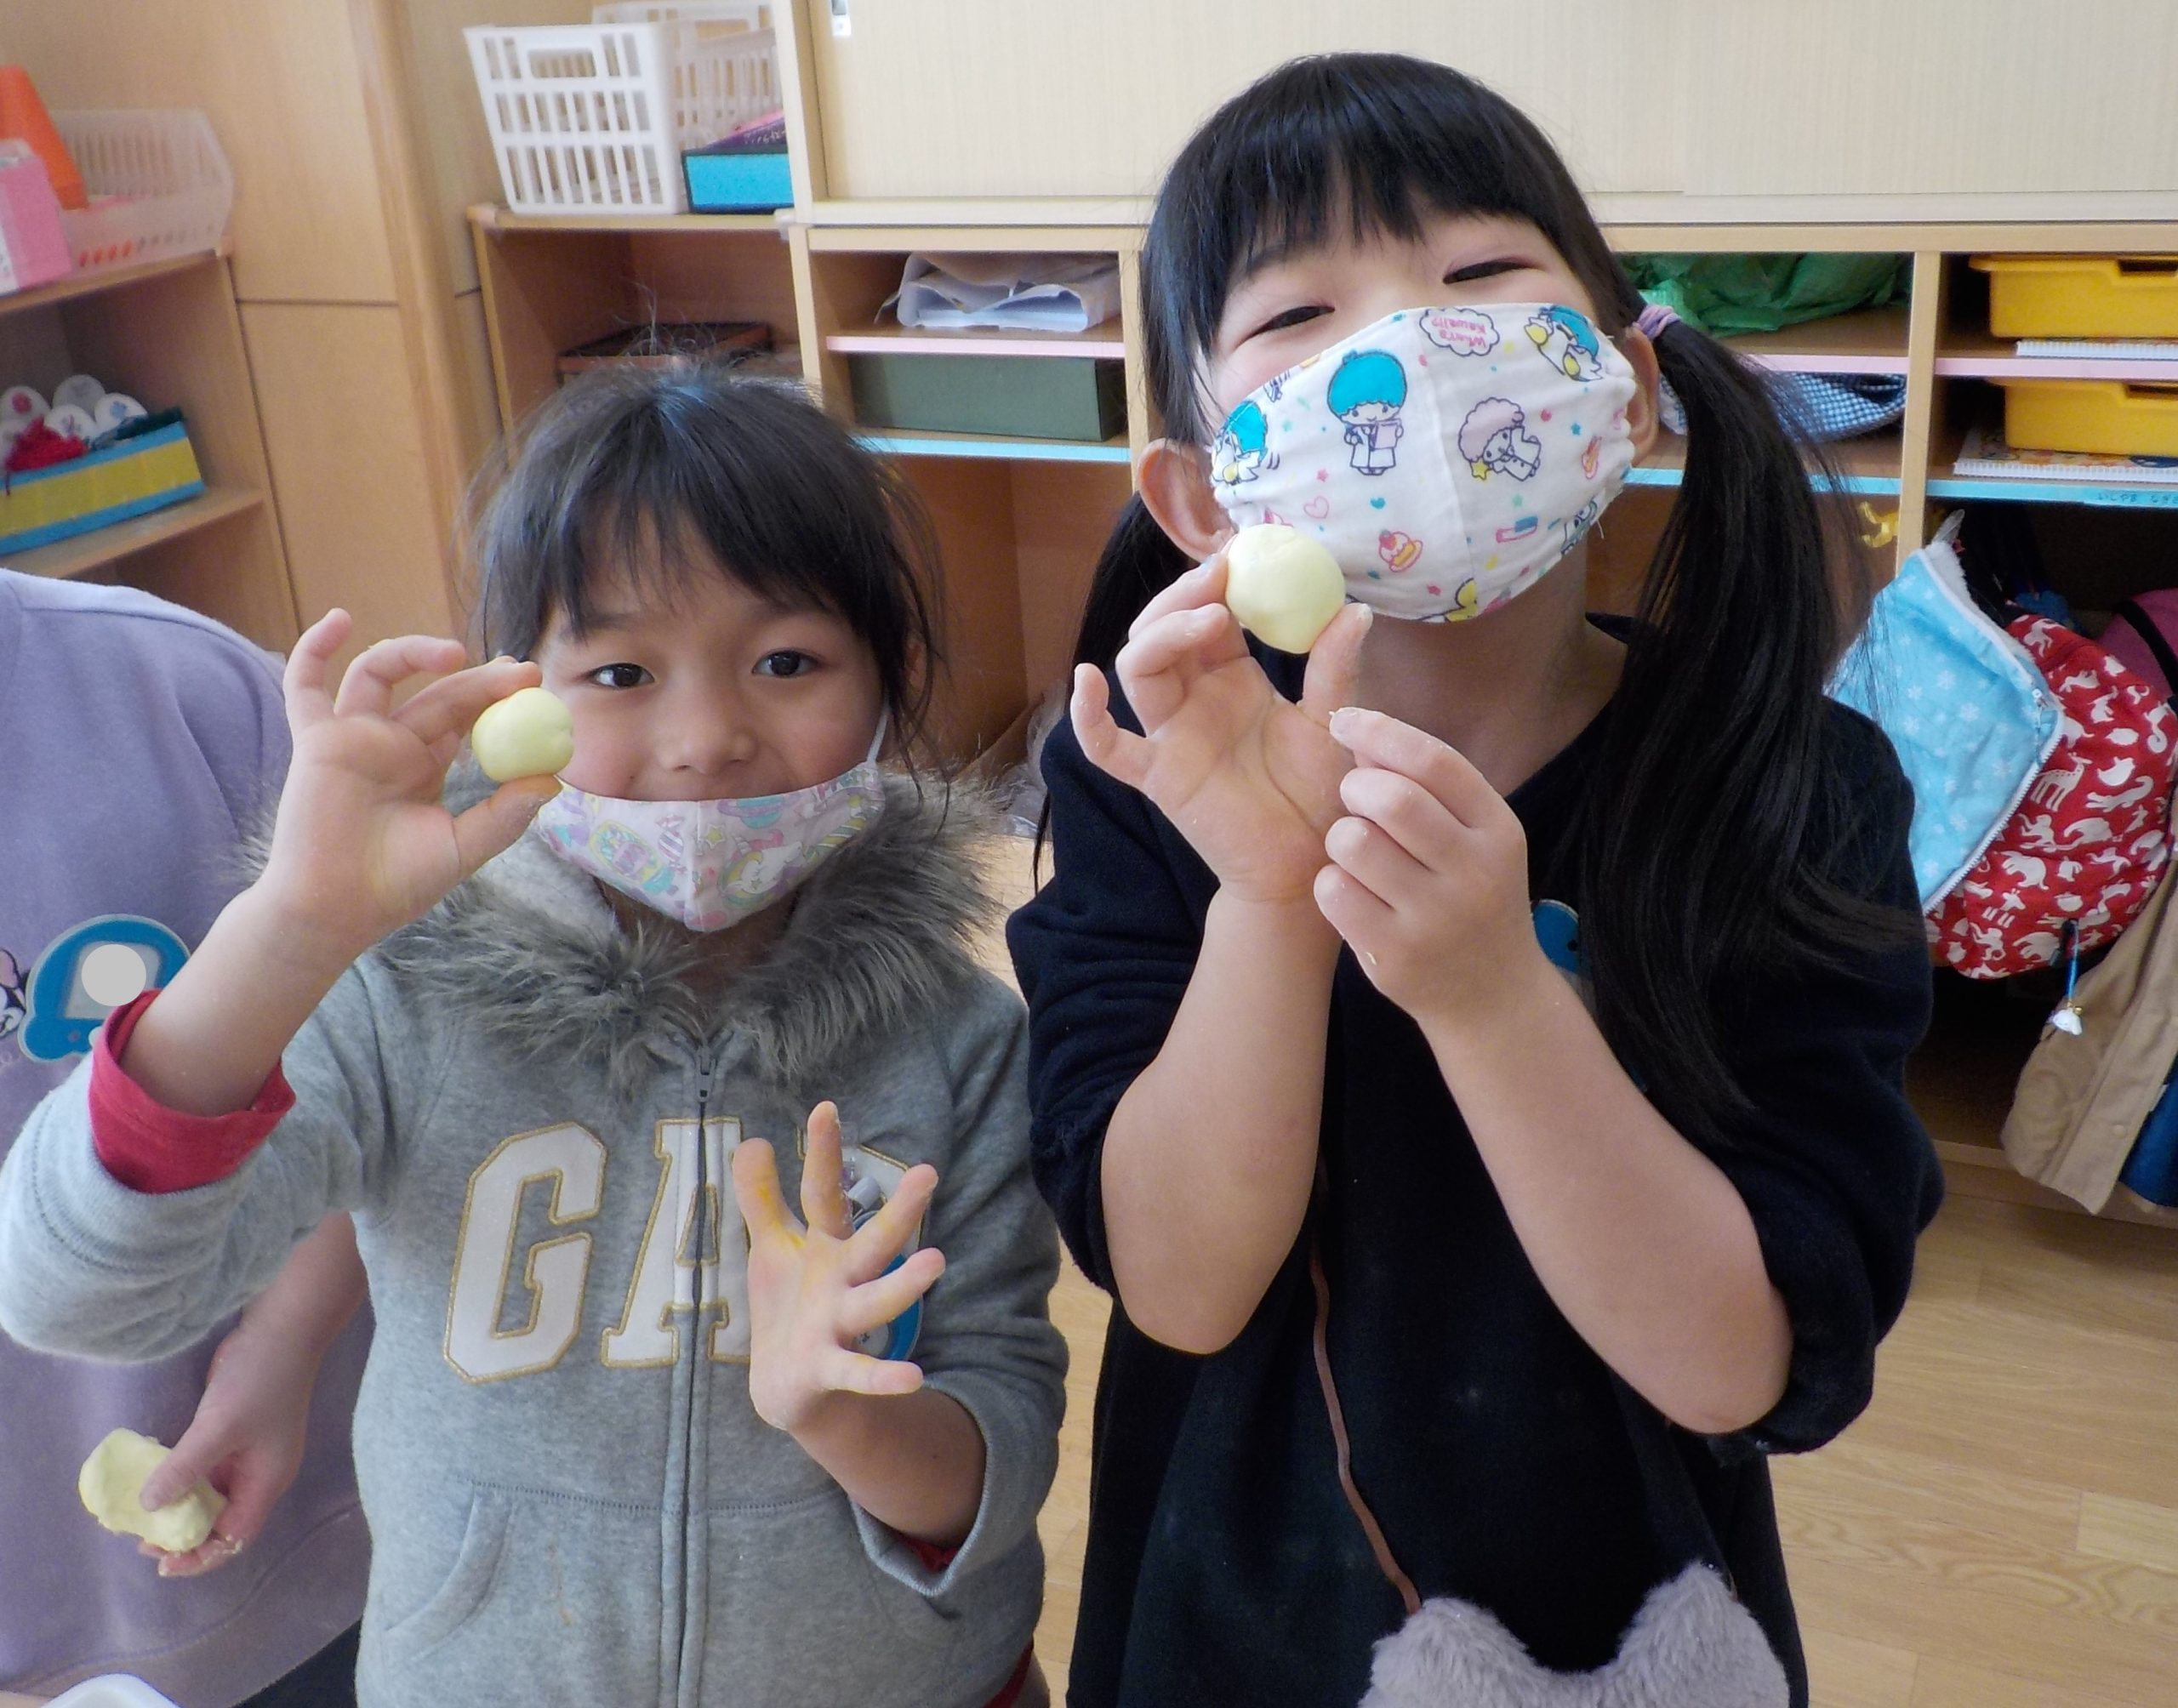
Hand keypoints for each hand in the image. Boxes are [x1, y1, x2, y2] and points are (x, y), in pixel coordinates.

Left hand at [135, 1318, 324, 1577]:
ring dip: (180, 1508)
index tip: (161, 1560)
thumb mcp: (218, 1427)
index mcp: (267, 1482)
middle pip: (222, 1522)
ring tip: (143, 1515)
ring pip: (212, 1497)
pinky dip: (182, 1481)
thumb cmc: (259, 1381)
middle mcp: (259, 1475)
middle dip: (185, 1536)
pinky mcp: (234, 1434)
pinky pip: (206, 1471)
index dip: (199, 1555)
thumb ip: (184, 1469)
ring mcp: (247, 1454)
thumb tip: (148, 1507)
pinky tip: (158, 1478)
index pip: (233, 1537)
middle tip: (143, 1539)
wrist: (282, 1328)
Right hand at [255, 611, 561, 960]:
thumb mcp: (463, 848)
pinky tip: (338, 620)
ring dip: (414, 651)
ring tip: (457, 654)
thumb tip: (551, 781)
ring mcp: (352, 737)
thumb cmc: (396, 886)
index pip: (465, 715)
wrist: (337, 910)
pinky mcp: (316, 741)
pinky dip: (313, 649)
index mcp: (425, 765)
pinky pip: (304, 687)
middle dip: (478, 679)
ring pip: (379, 674)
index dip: (496, 693)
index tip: (533, 680)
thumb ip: (505, 815)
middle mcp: (390, 744)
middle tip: (519, 672)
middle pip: (435, 693)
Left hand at [732, 1102, 944, 1437]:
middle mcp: (843, 1279)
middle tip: (928, 1173)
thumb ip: (762, 1199)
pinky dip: (883, 1376)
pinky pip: (860, 1371)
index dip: (823, 1154)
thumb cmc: (789, 1304)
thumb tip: (752, 1141)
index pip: (823, 1193)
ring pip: (876, 1301)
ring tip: (936, 1261)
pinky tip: (913, 1378)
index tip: (825, 1108)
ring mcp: (841, 1322)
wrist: (790, 1384)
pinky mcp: (831, 1366)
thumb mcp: (774, 1247)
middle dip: (899, 1210)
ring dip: (903, 1285)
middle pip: (874, 1241)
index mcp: (825, 1247)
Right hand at [1072, 556, 1370, 906]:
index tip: (1242, 550)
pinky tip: (1088, 681)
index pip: (1207, 611)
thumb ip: (1335, 668)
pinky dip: (1087, 717)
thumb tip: (1354, 608)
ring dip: (1163, 632)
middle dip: (1184, 594)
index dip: (1216, 579)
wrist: (1311, 862)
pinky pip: (1108, 748)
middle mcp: (1193, 697)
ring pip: (1139, 667)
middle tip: (1222, 575)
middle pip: (1163, 628)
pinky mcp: (1157, 776)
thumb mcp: (1334, 721)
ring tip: (1208, 615)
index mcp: (1231, 676)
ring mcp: (1169, 734)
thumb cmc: (1321, 793)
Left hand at [1315, 707, 1544, 1027]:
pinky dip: (1331, 882)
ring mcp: (1436, 920)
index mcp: (1499, 830)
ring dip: (1340, 836)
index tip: (1345, 721)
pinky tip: (1352, 892)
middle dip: (1356, 786)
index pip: (1436, 762)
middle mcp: (1474, 873)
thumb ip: (1426, 786)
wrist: (1491, 995)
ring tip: (1356, 852)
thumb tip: (1361, 733)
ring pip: (1353, 843)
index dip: (1381, 730)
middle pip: (1392, 799)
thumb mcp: (1473, 838)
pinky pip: (1333, 892)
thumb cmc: (1471, 896)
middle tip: (1354, 799)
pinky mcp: (1395, 957)